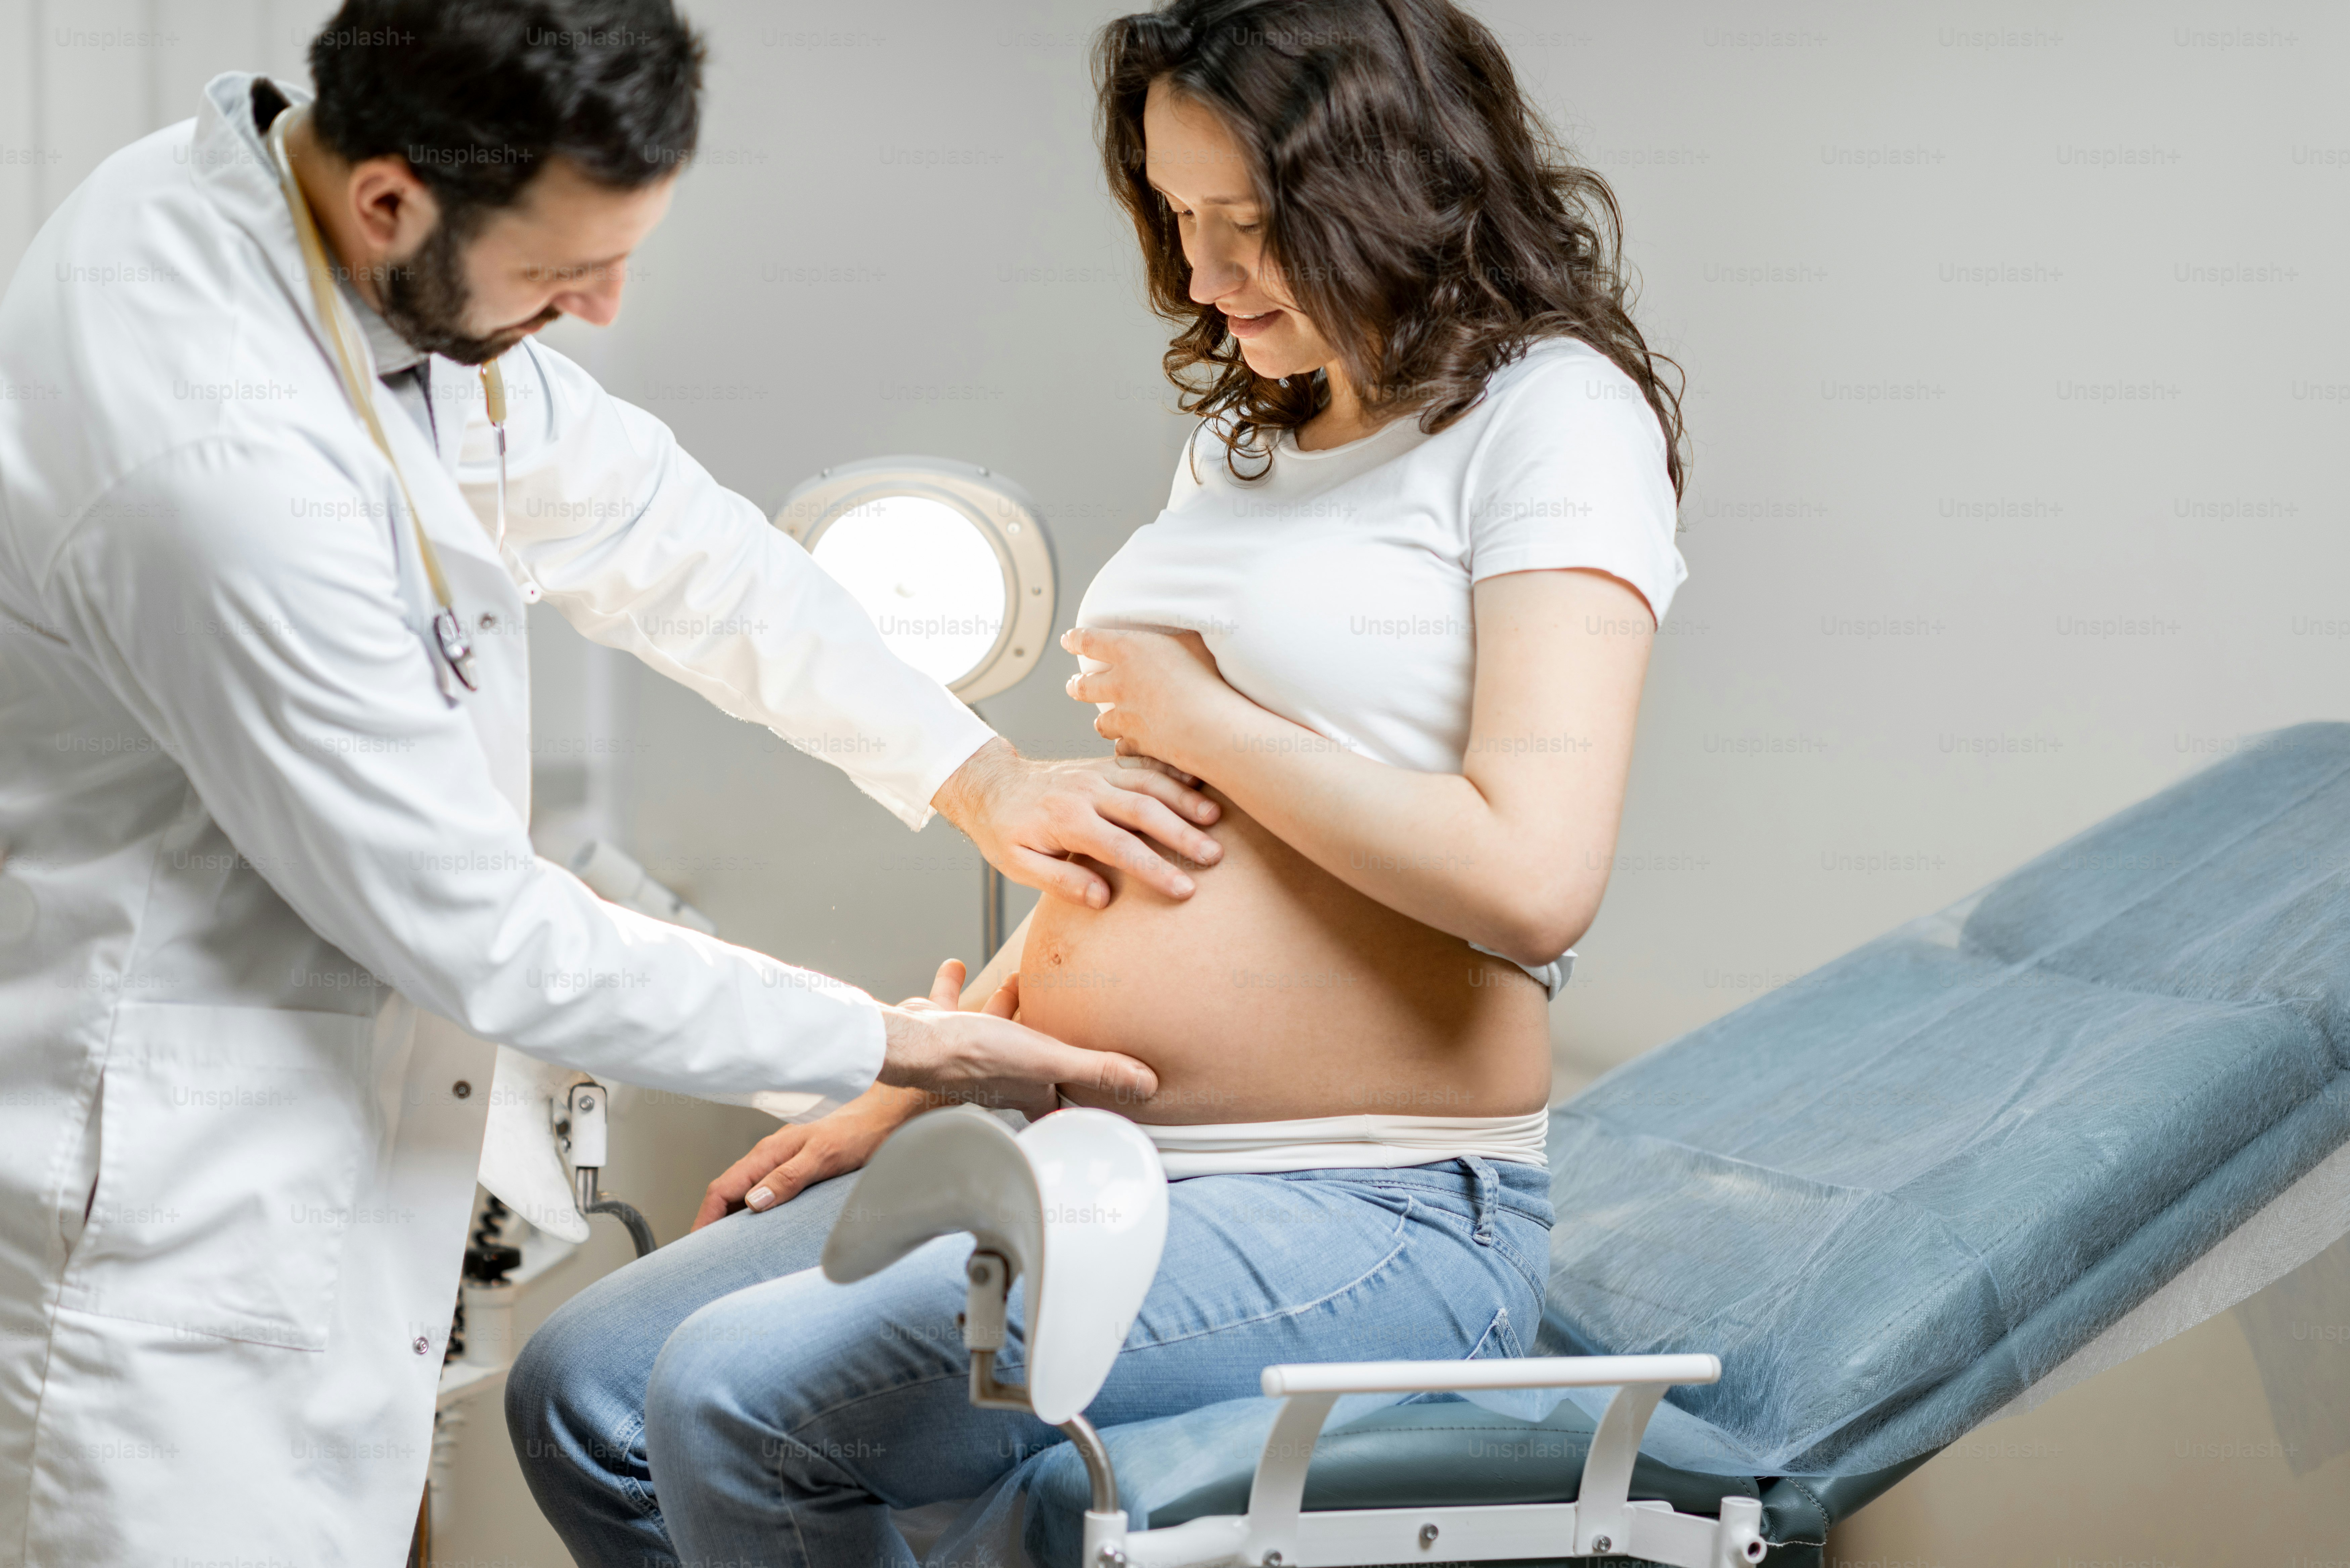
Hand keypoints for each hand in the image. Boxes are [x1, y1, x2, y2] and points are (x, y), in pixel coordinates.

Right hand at [691, 1080, 928, 1230]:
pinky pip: (765, 1190)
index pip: (721, 1189)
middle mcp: (770, 1156)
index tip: (694, 1248)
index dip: (704, 1219)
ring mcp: (783, 1160)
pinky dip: (754, 1211)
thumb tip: (753, 1202)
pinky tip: (761, 1227)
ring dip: (732, 1219)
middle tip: (705, 1259)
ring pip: (745, 1192)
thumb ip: (789, 1177)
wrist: (888, 1112)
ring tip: (727, 1250)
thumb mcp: (824, 1156)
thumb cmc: (860, 1130)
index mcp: (768, 1153)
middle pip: (728, 1193)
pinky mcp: (798, 1166)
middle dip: (711, 1223)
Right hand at [876, 958, 1157, 1117]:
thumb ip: (1097, 1069)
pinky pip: (952, 1004)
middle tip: (1064, 1022)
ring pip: (995, 1027)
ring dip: (1009, 1006)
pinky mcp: (942, 1029)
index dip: (1076, 1104)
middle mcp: (998, 1075)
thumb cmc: (979, 1055)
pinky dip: (954, 984)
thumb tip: (1149, 1084)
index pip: (1058, 1104)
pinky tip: (956, 964)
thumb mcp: (1049, 1059)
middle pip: (1029, 1062)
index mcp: (1027, 1089)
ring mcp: (968, 1052)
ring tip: (1020, 980)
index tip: (1091, 1097)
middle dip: (1047, 1042)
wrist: (915, 1042)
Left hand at [932, 736, 1220, 909]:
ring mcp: (1097, 774)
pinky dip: (1171, 771)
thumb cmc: (1004, 832)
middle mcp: (1086, 791)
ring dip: (1184, 799)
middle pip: (1143, 810)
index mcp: (1066, 820)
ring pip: (1148, 782)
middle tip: (1214, 855)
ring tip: (1216, 818)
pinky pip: (1142, 764)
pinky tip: (1197, 781)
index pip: (1119, 847)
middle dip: (1182, 833)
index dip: (1155, 869)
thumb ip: (1060, 882)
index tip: (1185, 889)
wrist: (990, 785)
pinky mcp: (1104, 766)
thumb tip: (1103, 900)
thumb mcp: (1017, 866)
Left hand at [1061, 627, 1244, 780]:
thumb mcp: (1193, 640)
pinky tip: (1131, 746)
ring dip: (1102, 721)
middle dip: (1076, 684)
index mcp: (1128, 651)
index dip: (1075, 640)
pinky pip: (1123, 747)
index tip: (1067, 640)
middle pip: (1084, 685)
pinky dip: (1126, 746)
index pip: (1090, 641)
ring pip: (1101, 722)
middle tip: (1072, 684)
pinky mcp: (1137, 744)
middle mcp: (1119, 684)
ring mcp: (1125, 717)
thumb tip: (1183, 624)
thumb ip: (1178, 634)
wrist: (1207, 725)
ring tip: (1102, 721)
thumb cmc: (1206, 676)